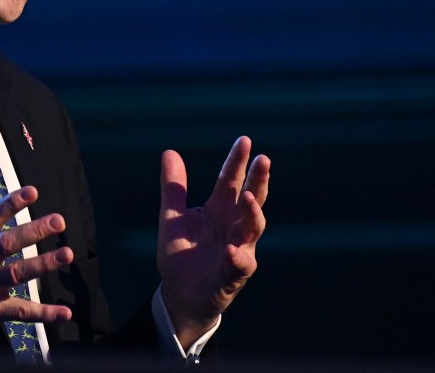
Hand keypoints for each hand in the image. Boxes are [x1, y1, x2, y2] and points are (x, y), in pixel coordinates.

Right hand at [0, 173, 72, 359]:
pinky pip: (17, 312)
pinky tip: (64, 311)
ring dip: (41, 265)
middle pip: (4, 244)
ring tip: (67, 254)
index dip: (10, 204)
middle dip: (32, 231)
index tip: (33, 192)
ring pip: (14, 275)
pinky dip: (42, 314)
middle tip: (58, 221)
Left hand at [157, 136, 269, 347]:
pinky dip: (236, 257)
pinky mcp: (232, 276)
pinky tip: (230, 249)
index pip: (230, 181)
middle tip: (265, 159)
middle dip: (258, 180)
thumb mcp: (172, 216)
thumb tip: (169, 151)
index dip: (238, 162)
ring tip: (249, 196)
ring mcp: (237, 250)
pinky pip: (239, 265)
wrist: (179, 294)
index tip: (245, 140)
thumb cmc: (182, 254)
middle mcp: (233, 227)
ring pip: (252, 229)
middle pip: (251, 200)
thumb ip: (174, 187)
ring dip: (253, 213)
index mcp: (219, 210)